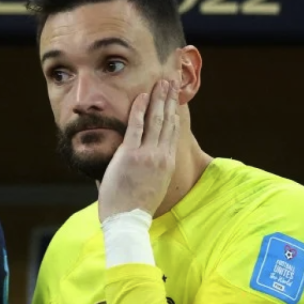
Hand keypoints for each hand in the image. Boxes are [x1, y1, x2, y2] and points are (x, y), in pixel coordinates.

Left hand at [97, 78, 180, 221]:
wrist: (128, 221)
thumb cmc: (134, 208)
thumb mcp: (151, 187)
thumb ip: (150, 171)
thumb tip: (143, 166)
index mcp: (167, 164)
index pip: (172, 132)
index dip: (174, 113)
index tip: (174, 99)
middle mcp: (161, 156)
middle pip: (167, 121)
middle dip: (169, 99)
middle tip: (170, 82)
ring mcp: (147, 154)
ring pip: (155, 120)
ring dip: (158, 98)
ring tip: (161, 82)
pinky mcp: (130, 154)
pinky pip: (135, 126)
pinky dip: (139, 109)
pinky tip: (141, 96)